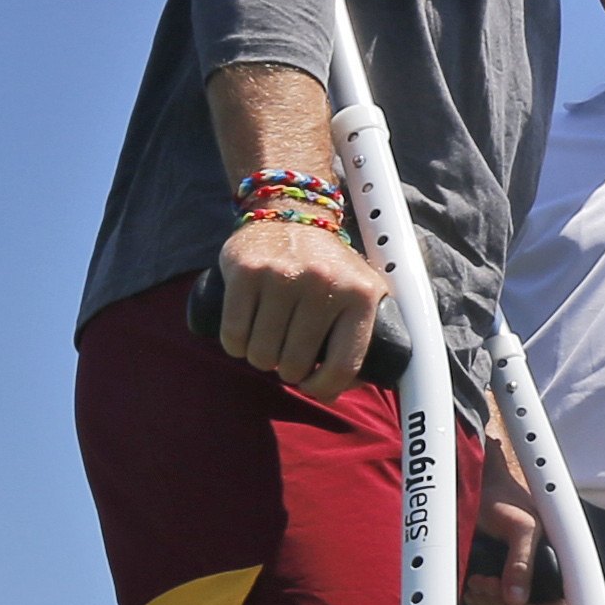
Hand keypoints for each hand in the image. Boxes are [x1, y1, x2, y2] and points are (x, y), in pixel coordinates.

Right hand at [214, 216, 386, 397]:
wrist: (291, 213)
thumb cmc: (330, 266)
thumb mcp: (364, 291)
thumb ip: (371, 336)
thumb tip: (345, 390)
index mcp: (360, 296)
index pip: (343, 366)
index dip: (323, 389)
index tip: (312, 386)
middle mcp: (323, 283)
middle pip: (295, 364)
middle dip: (287, 373)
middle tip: (284, 360)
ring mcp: (283, 275)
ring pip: (261, 353)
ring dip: (259, 361)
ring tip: (266, 348)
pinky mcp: (246, 270)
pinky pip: (234, 332)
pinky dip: (234, 346)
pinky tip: (242, 341)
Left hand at [464, 435, 566, 604]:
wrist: (476, 489)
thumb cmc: (504, 498)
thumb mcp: (520, 527)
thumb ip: (521, 563)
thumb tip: (517, 599)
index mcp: (554, 560)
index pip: (560, 602)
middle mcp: (537, 572)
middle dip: (504, 603)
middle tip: (485, 582)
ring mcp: (515, 578)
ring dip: (487, 601)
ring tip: (476, 578)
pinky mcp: (495, 580)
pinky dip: (478, 599)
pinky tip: (472, 582)